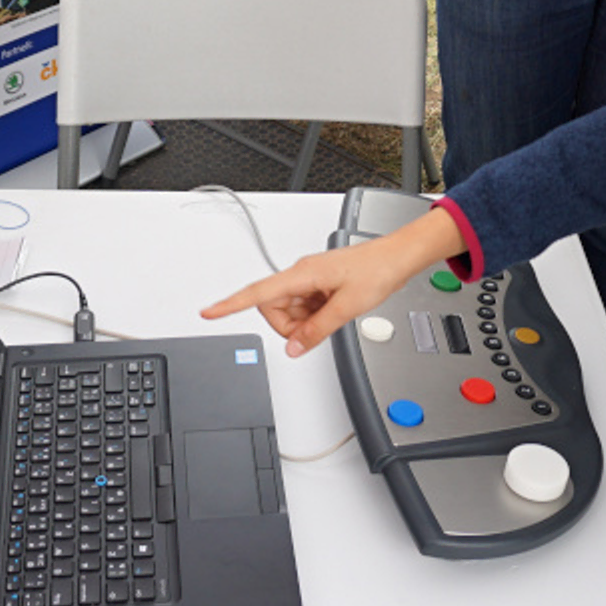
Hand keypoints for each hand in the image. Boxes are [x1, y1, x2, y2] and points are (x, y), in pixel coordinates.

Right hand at [201, 207, 465, 356]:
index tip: (209, 311)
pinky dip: (313, 317)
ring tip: (332, 316)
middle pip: (273, 308)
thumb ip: (317, 330)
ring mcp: (310, 280)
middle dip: (289, 326)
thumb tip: (294, 348)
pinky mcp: (318, 286)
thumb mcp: (347, 307)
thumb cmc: (376, 270)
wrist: (397, 257)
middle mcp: (302, 274)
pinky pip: (304, 309)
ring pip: (289, 311)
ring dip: (304, 322)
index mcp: (303, 274)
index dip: (231, 304)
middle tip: (317, 327)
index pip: (258, 293)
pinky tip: (333, 312)